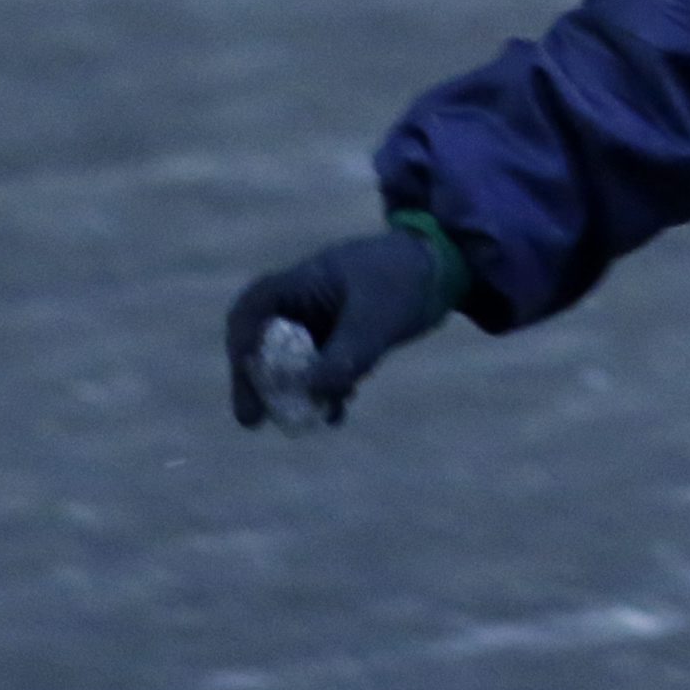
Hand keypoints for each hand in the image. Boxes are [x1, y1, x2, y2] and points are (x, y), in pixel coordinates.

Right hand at [225, 225, 451, 429]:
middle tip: (254, 420)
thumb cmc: (409, 279)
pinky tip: (337, 411)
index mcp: (305, 281)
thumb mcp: (379, 319)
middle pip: (264, 340)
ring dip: (294, 392)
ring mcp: (323, 319)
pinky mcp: (342, 336)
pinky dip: (323, 389)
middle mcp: (306, 300)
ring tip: (306, 421)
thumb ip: (347, 355)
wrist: (449, 269)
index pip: (253, 308)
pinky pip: (320, 367)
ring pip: (292, 360)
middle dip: (259, 381)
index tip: (244, 376)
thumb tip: (309, 392)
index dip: (240, 343)